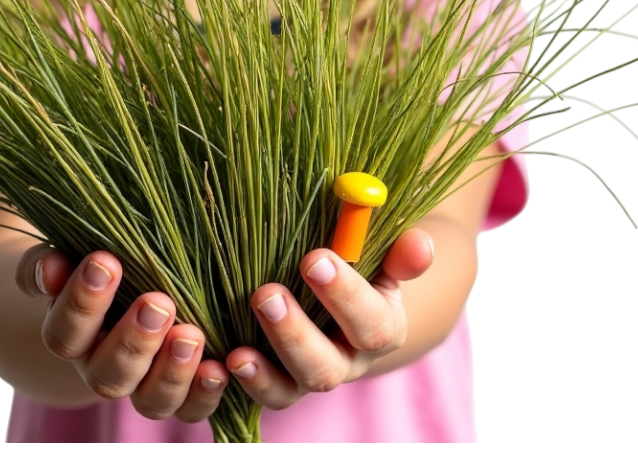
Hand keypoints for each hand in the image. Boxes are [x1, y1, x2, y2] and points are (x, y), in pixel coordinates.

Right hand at [15, 246, 229, 422]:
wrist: (125, 289)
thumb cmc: (95, 265)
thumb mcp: (70, 257)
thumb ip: (52, 263)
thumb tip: (50, 267)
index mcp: (72, 337)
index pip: (65, 333)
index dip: (82, 302)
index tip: (106, 261)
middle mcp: (103, 369)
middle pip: (109, 374)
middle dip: (135, 341)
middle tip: (158, 303)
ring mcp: (143, 387)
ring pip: (151, 401)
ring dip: (172, 372)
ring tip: (190, 336)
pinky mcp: (181, 395)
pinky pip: (191, 409)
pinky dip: (205, 394)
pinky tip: (220, 368)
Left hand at [223, 227, 435, 408]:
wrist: (342, 292)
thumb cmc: (362, 263)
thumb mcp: (382, 255)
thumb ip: (399, 252)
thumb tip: (418, 245)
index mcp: (381, 328)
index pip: (371, 324)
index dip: (344, 295)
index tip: (315, 258)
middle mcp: (347, 361)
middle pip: (326, 368)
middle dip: (295, 334)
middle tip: (266, 294)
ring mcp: (307, 376)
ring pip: (290, 389)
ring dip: (264, 371)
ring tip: (238, 350)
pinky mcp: (274, 380)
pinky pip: (258, 393)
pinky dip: (239, 382)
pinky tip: (218, 363)